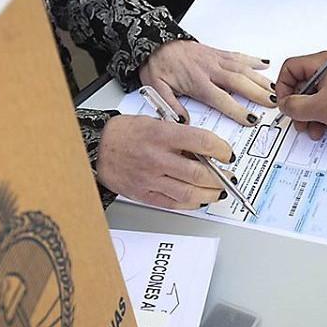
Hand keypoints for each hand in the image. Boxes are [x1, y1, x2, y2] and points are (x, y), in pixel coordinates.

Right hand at [96, 114, 235, 208]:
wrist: (97, 148)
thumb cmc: (124, 134)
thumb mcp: (155, 122)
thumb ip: (180, 135)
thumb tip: (205, 150)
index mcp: (161, 135)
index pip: (202, 142)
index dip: (221, 149)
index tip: (227, 153)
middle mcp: (157, 158)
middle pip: (199, 173)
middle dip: (221, 178)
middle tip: (229, 177)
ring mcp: (150, 179)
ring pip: (190, 193)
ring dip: (210, 194)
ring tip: (218, 192)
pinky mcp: (144, 194)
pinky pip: (174, 204)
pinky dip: (191, 203)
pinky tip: (199, 199)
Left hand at [139, 40, 275, 125]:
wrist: (154, 42)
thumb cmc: (157, 65)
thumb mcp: (156, 88)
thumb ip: (170, 105)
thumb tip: (183, 122)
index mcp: (196, 82)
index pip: (221, 99)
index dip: (237, 110)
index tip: (250, 119)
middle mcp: (209, 69)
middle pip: (238, 82)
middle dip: (257, 93)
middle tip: (273, 103)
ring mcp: (215, 59)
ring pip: (242, 68)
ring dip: (260, 78)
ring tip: (274, 89)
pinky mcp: (216, 52)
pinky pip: (238, 56)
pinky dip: (252, 60)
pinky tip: (264, 64)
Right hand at [275, 51, 326, 139]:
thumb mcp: (320, 107)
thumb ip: (295, 107)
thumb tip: (284, 105)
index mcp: (321, 63)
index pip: (289, 69)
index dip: (282, 88)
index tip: (285, 105)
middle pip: (300, 85)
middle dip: (297, 107)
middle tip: (299, 121)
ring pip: (313, 96)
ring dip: (309, 115)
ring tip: (313, 129)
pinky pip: (326, 102)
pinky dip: (321, 115)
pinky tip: (324, 128)